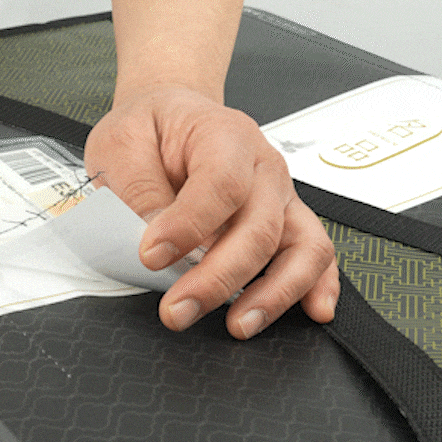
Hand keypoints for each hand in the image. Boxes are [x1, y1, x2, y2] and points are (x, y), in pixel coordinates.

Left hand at [85, 83, 338, 338]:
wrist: (171, 116)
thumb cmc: (150, 128)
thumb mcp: (122, 143)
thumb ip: (138, 189)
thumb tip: (153, 237)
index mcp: (223, 135)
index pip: (220, 184)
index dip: (188, 226)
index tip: (151, 256)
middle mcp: (263, 166)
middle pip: (259, 227)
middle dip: (218, 279)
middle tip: (177, 310)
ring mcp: (280, 195)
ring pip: (301, 247)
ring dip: (273, 293)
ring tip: (238, 325)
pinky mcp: (285, 221)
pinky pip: (316, 254)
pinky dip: (318, 284)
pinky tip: (312, 310)